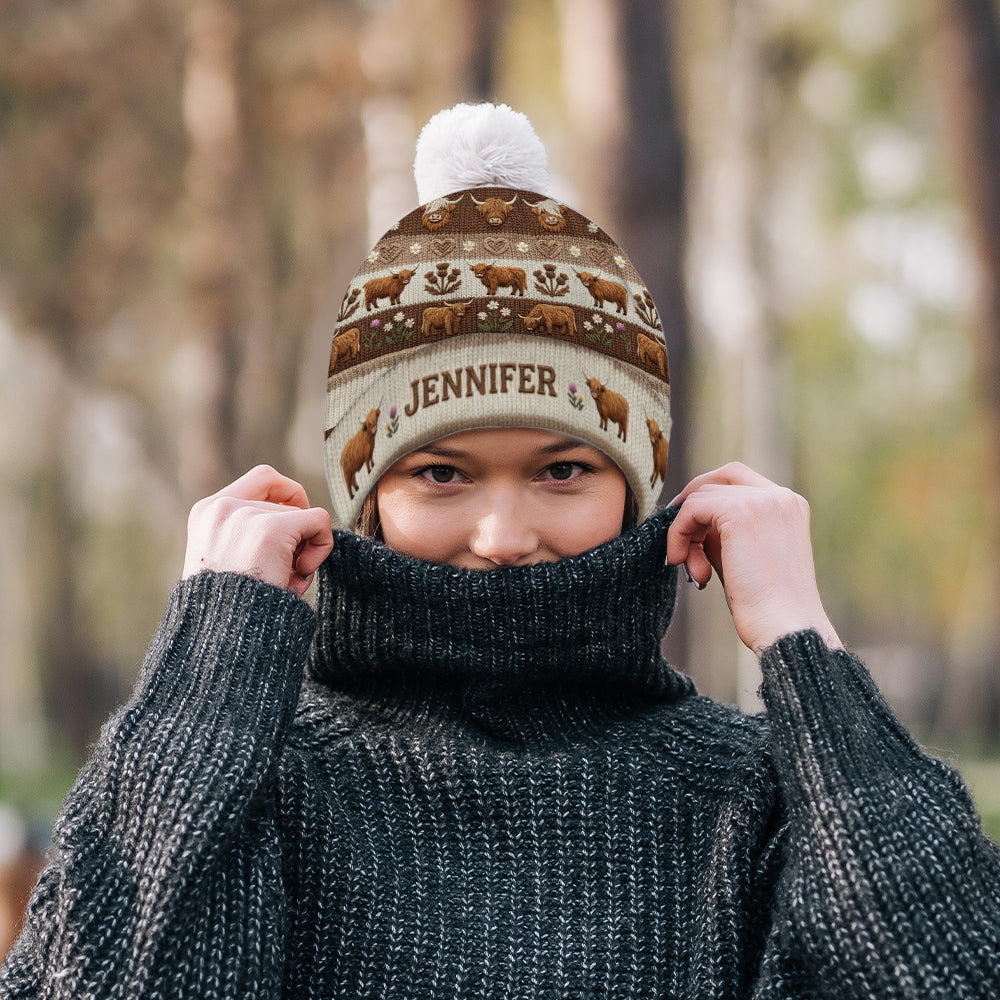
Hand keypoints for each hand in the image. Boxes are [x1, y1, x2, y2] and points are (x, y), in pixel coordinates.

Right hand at [183, 465, 333, 598]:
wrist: (221, 637)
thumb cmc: (230, 611)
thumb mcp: (228, 562)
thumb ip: (249, 535)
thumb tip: (304, 517)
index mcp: (206, 513)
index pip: (262, 479)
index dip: (288, 496)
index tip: (294, 525)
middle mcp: (222, 508)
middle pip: (286, 503)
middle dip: (295, 537)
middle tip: (285, 572)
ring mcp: (246, 516)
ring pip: (303, 516)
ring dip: (303, 550)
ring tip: (283, 581)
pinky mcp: (271, 530)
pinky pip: (319, 521)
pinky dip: (322, 546)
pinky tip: (300, 574)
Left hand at [666, 462, 841, 655]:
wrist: (784, 628)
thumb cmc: (766, 606)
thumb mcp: (743, 558)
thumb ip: (723, 534)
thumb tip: (691, 523)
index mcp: (789, 506)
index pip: (740, 481)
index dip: (709, 499)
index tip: (691, 530)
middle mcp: (780, 497)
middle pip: (722, 477)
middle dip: (693, 503)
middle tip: (678, 537)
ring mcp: (763, 501)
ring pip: (702, 495)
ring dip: (686, 531)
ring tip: (693, 570)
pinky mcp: (741, 512)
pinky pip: (692, 509)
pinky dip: (678, 533)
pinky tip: (680, 561)